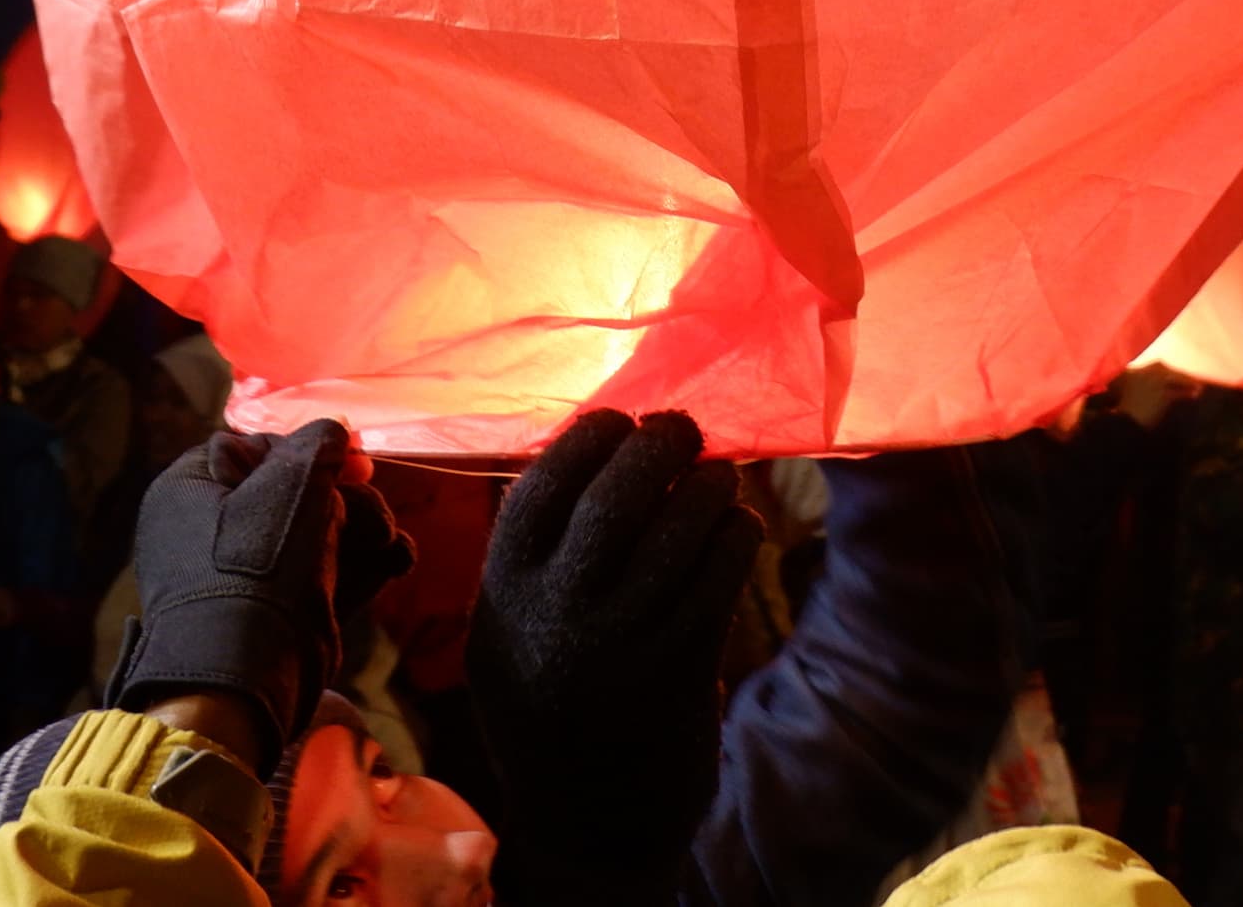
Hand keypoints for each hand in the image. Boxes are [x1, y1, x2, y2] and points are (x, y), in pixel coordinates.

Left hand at [107, 418, 409, 764]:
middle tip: (373, 508)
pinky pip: (319, 576)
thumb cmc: (260, 563)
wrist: (245, 673)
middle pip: (294, 494)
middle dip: (347, 498)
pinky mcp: (272, 616)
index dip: (311, 450)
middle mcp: (207, 530)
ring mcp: (240, 577)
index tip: (355, 462)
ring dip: (363, 531)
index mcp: (190, 488)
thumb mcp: (293, 481)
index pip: (256, 448)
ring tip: (388, 542)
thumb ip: (320, 442)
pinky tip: (394, 560)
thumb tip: (336, 432)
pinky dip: (357, 568)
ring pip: (314, 535)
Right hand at [466, 410, 765, 899]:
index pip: (547, 477)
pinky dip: (737, 532)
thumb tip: (581, 449)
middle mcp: (559, 605)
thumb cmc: (548, 703)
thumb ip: (531, 555)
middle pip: (622, 486)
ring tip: (716, 479)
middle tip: (683, 430)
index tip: (621, 421)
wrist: (586, 821)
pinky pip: (723, 566)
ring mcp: (625, 633)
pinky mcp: (684, 660)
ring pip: (685, 519)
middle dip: (662, 442)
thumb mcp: (505, 632)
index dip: (593, 434)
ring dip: (711, 483)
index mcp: (505, 587)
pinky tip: (736, 529)